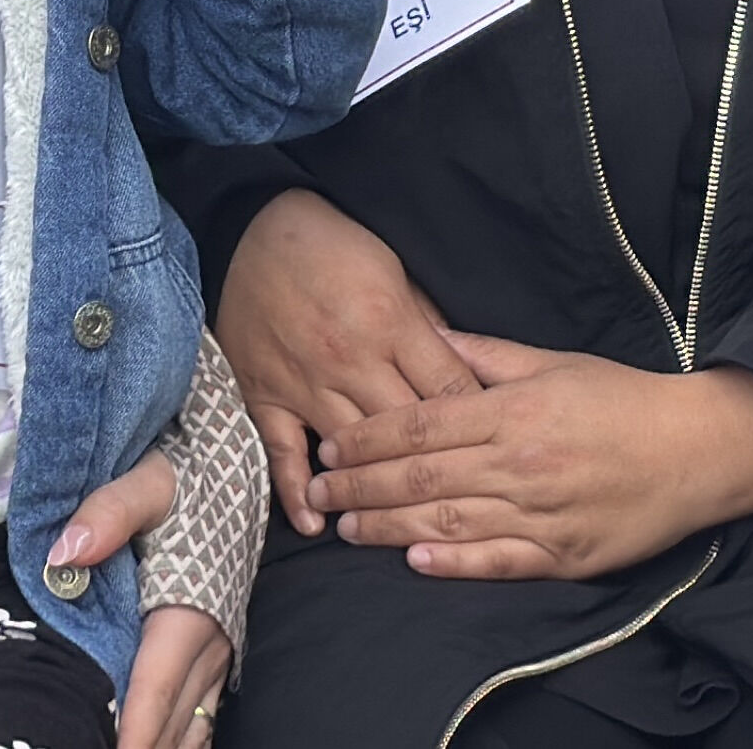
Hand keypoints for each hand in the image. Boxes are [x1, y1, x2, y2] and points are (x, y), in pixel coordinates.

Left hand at [38, 451, 229, 748]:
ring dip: (161, 745)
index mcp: (187, 611)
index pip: (156, 687)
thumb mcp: (147, 483)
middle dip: (141, 746)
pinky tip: (156, 747)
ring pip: (191, 723)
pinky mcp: (217, 652)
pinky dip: (179, 737)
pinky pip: (202, 713)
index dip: (134, 731)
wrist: (233, 472)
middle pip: (172, 719)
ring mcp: (217, 652)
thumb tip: (65, 553)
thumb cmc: (186, 479)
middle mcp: (210, 642)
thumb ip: (107, 513)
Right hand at [214, 189, 481, 533]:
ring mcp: (303, 380)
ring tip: (397, 524)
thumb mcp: (397, 272)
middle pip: (406, 431)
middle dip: (437, 469)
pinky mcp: (264, 392)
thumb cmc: (334, 247)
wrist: (253, 228)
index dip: (478, 428)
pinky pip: (281, 450)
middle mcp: (349, 358)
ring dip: (373, 490)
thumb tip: (462, 381)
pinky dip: (296, 490)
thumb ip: (429, 329)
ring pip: (350, 449)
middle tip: (464, 503)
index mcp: (391, 322)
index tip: (499, 458)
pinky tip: (316, 522)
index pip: (447, 391)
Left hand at [303, 338, 752, 579]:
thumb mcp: (552, 361)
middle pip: (421, 478)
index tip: (331, 447)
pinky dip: (453, 564)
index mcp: (513, 412)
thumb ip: (484, 354)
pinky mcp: (566, 556)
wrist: (701, 449)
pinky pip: (498, 563)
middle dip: (360, 487)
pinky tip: (413, 562)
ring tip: (345, 530)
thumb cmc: (623, 399)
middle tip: (318, 494)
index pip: (419, 427)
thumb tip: (429, 331)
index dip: (367, 440)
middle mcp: (520, 465)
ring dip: (387, 528)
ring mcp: (543, 515)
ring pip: (447, 523)